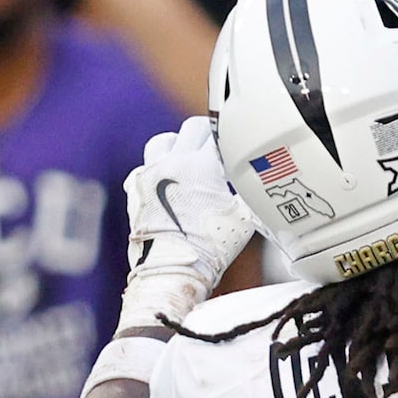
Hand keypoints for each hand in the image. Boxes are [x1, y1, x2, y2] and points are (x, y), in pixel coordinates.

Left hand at [122, 118, 256, 327]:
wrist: (172, 269)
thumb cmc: (210, 246)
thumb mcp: (244, 217)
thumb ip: (249, 192)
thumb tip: (261, 184)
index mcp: (203, 166)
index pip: (221, 133)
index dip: (234, 137)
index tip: (239, 143)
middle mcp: (174, 163)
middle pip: (193, 128)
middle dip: (208, 135)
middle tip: (217, 147)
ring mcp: (151, 174)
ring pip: (163, 141)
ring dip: (177, 145)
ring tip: (187, 158)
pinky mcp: (136, 190)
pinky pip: (145, 167)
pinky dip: (158, 170)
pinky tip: (167, 183)